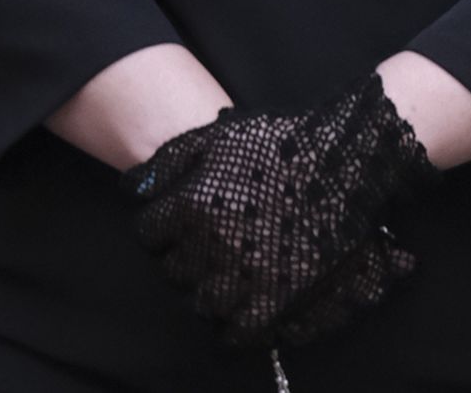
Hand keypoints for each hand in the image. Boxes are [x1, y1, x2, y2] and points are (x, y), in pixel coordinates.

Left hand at [125, 74, 432, 348]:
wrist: (338, 160)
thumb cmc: (276, 142)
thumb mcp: (217, 137)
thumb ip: (168, 163)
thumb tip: (131, 190)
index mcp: (192, 206)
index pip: (149, 234)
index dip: (163, 226)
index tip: (179, 221)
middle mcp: (211, 247)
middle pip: (173, 272)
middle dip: (184, 256)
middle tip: (205, 243)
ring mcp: (243, 278)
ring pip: (200, 303)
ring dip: (207, 288)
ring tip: (225, 269)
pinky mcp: (274, 301)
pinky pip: (234, 332)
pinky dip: (232, 323)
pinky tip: (241, 300)